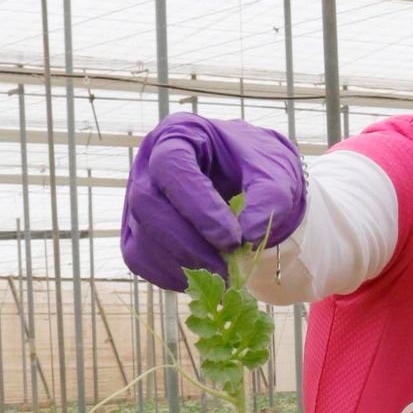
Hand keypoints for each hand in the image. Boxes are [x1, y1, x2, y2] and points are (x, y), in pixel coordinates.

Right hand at [121, 115, 306, 291]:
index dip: (198, 207)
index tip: (232, 239)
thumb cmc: (259, 169)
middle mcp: (148, 163)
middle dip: (187, 244)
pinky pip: (140, 260)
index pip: (171, 167)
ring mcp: (137, 199)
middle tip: (226, 268)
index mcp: (178, 134)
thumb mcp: (276, 175)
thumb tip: (246, 237)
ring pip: (140, 237)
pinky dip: (170, 276)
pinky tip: (204, 278)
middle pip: (147, 204)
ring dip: (181, 265)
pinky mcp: (138, 231)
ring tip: (222, 276)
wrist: (251, 181)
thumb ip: (268, 200)